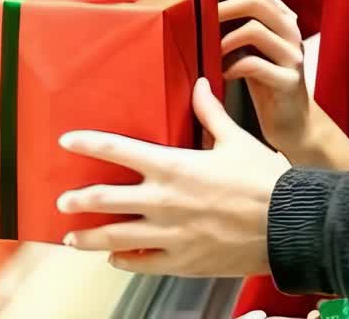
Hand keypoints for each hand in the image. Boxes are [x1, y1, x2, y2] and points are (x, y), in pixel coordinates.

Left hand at [57, 77, 289, 277]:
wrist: (286, 223)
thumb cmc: (263, 180)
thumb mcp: (235, 139)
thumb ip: (211, 113)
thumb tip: (200, 85)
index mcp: (174, 165)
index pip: (119, 149)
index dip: (89, 143)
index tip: (67, 141)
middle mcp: (164, 201)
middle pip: (106, 199)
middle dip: (79, 199)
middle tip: (62, 200)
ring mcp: (169, 235)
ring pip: (114, 238)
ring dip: (88, 238)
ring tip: (72, 238)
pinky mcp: (180, 262)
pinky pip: (140, 263)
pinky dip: (123, 261)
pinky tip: (115, 258)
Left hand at [190, 0, 310, 156]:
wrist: (294, 123)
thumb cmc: (264, 82)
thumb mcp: (251, 48)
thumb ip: (235, 27)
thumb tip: (195, 9)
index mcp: (281, 16)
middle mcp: (291, 29)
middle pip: (254, 0)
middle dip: (220, 6)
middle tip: (196, 19)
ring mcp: (293, 54)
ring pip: (253, 29)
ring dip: (222, 39)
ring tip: (208, 53)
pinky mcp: (289, 80)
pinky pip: (254, 64)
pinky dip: (231, 67)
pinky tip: (221, 75)